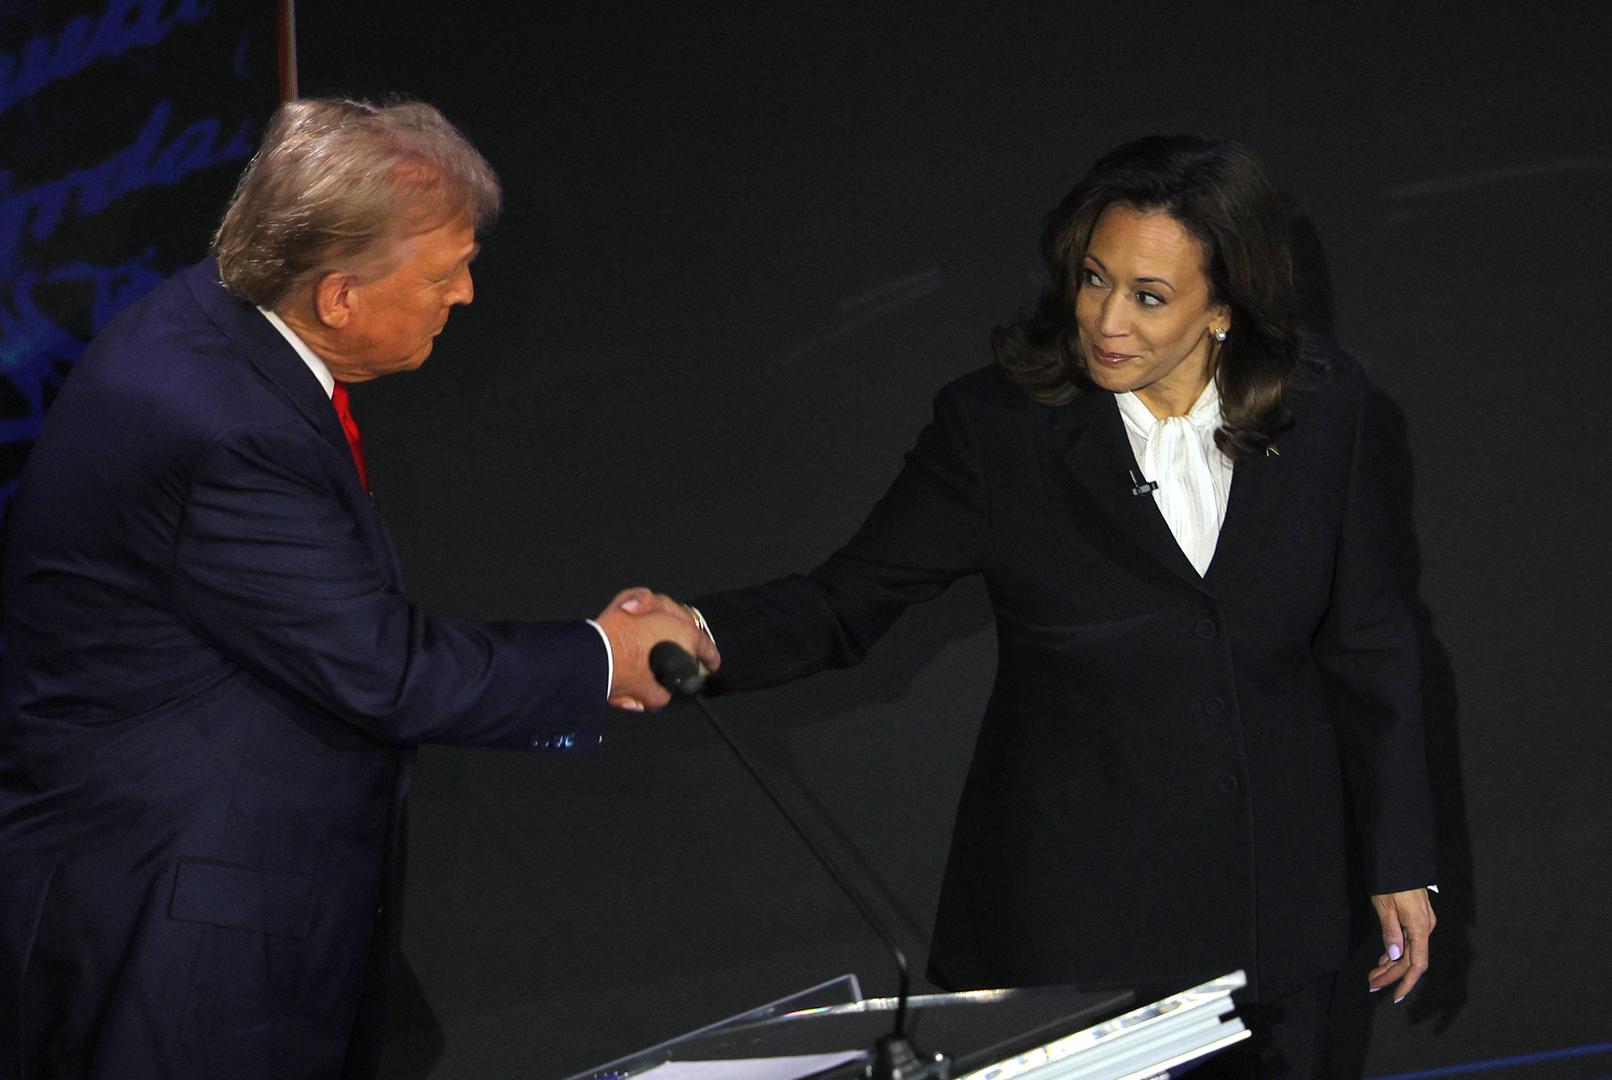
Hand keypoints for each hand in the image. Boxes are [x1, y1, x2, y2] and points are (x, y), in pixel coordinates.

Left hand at [594, 588, 719, 710]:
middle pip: (688, 622)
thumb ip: (663, 695)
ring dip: (669, 616)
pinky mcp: (625, 602)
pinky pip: (640, 597)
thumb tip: (661, 694)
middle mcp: (671, 616)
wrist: (594, 659)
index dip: (710, 657)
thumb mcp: (652, 697)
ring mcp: (648, 605)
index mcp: (685, 636)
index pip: (705, 645)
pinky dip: (642, 602)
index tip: (712, 665)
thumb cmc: (625, 675)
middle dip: (689, 635)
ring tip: (666, 628)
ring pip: (666, 605)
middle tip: (688, 646)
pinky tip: (639, 610)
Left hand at [1368, 888, 1435, 1002]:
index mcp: (1420, 928)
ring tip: (1373, 976)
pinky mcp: (1416, 917)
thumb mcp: (1386, 907)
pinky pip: (1408, 941)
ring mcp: (1422, 923)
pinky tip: (1383, 959)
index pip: (1417, 964)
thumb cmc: (1391, 880)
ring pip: (1408, 951)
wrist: (1400, 857)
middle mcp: (1425, 928)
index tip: (1395, 996)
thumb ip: (1390, 932)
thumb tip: (1394, 956)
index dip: (1406, 982)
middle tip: (1371, 985)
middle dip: (1391, 975)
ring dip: (1391, 965)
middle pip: (1410, 960)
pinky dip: (1395, 952)